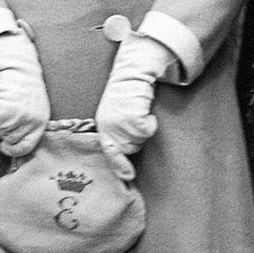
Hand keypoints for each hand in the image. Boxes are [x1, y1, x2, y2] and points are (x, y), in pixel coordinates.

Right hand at [0, 29, 49, 156]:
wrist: (19, 66)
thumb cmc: (25, 88)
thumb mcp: (35, 109)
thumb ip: (29, 126)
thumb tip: (14, 147)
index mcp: (42, 122)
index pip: (27, 147)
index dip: (13, 150)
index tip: (4, 147)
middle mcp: (33, 121)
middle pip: (10, 139)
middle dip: (4, 130)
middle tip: (6, 113)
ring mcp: (21, 115)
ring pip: (0, 130)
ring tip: (5, 104)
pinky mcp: (8, 107)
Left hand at [96, 33, 175, 169]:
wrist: (130, 75)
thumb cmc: (124, 98)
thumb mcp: (113, 118)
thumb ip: (116, 137)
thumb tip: (126, 169)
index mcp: (102, 128)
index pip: (109, 151)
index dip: (118, 165)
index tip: (128, 177)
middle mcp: (108, 127)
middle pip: (130, 148)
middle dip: (137, 139)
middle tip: (135, 120)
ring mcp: (119, 123)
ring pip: (140, 139)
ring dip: (144, 129)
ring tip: (138, 112)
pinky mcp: (132, 117)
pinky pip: (148, 130)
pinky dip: (151, 122)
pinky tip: (145, 110)